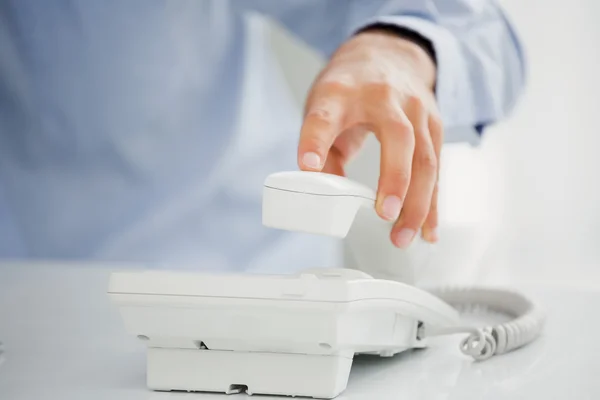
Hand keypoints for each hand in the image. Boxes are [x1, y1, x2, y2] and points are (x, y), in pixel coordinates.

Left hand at [297, 29, 442, 247]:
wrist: (388, 54)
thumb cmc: (348, 89)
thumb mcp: (322, 107)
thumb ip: (323, 148)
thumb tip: (326, 193)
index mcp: (343, 92)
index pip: (326, 116)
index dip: (316, 140)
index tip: (308, 165)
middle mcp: (384, 97)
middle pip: (398, 137)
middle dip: (395, 179)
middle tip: (385, 215)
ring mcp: (416, 110)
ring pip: (426, 157)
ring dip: (418, 203)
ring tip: (403, 236)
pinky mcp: (435, 125)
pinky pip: (437, 168)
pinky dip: (433, 202)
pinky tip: (428, 230)